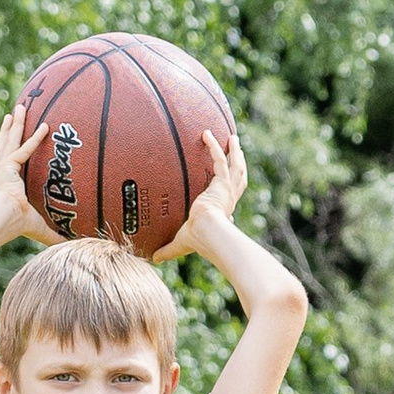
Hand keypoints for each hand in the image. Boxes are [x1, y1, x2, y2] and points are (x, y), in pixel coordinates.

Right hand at [0, 101, 45, 243]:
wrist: (2, 223)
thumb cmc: (17, 227)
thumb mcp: (41, 228)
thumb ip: (57, 233)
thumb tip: (75, 244)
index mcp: (7, 184)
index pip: (11, 161)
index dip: (13, 148)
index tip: (15, 136)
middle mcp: (4, 173)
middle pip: (7, 144)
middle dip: (10, 129)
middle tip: (13, 114)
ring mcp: (4, 168)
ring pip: (11, 140)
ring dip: (16, 123)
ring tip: (19, 108)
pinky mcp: (8, 167)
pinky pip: (24, 149)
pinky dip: (35, 138)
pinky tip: (45, 127)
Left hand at [156, 123, 248, 263]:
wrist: (207, 233)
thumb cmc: (197, 240)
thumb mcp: (181, 244)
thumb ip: (168, 249)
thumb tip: (153, 259)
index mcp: (223, 209)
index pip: (230, 196)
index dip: (231, 189)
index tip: (227, 184)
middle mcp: (228, 198)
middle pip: (239, 175)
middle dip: (238, 161)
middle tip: (235, 149)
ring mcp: (228, 189)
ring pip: (236, 165)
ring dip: (234, 151)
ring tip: (232, 138)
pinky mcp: (223, 183)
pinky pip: (220, 159)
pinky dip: (214, 146)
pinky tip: (206, 134)